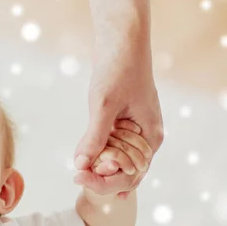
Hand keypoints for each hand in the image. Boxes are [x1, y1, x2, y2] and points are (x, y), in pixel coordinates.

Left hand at [73, 48, 163, 195]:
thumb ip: (94, 137)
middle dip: (102, 177)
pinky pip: (114, 147)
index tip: (78, 178)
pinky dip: (100, 155)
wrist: (122, 43)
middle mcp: (147, 137)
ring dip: (100, 167)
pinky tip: (85, 163)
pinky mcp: (126, 123)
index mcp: (150, 137)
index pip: (131, 174)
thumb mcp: (103, 106)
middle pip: (125, 171)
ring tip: (79, 172)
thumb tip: (80, 165)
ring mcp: (137, 131)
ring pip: (118, 160)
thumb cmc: (117, 70)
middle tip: (76, 177)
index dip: (105, 181)